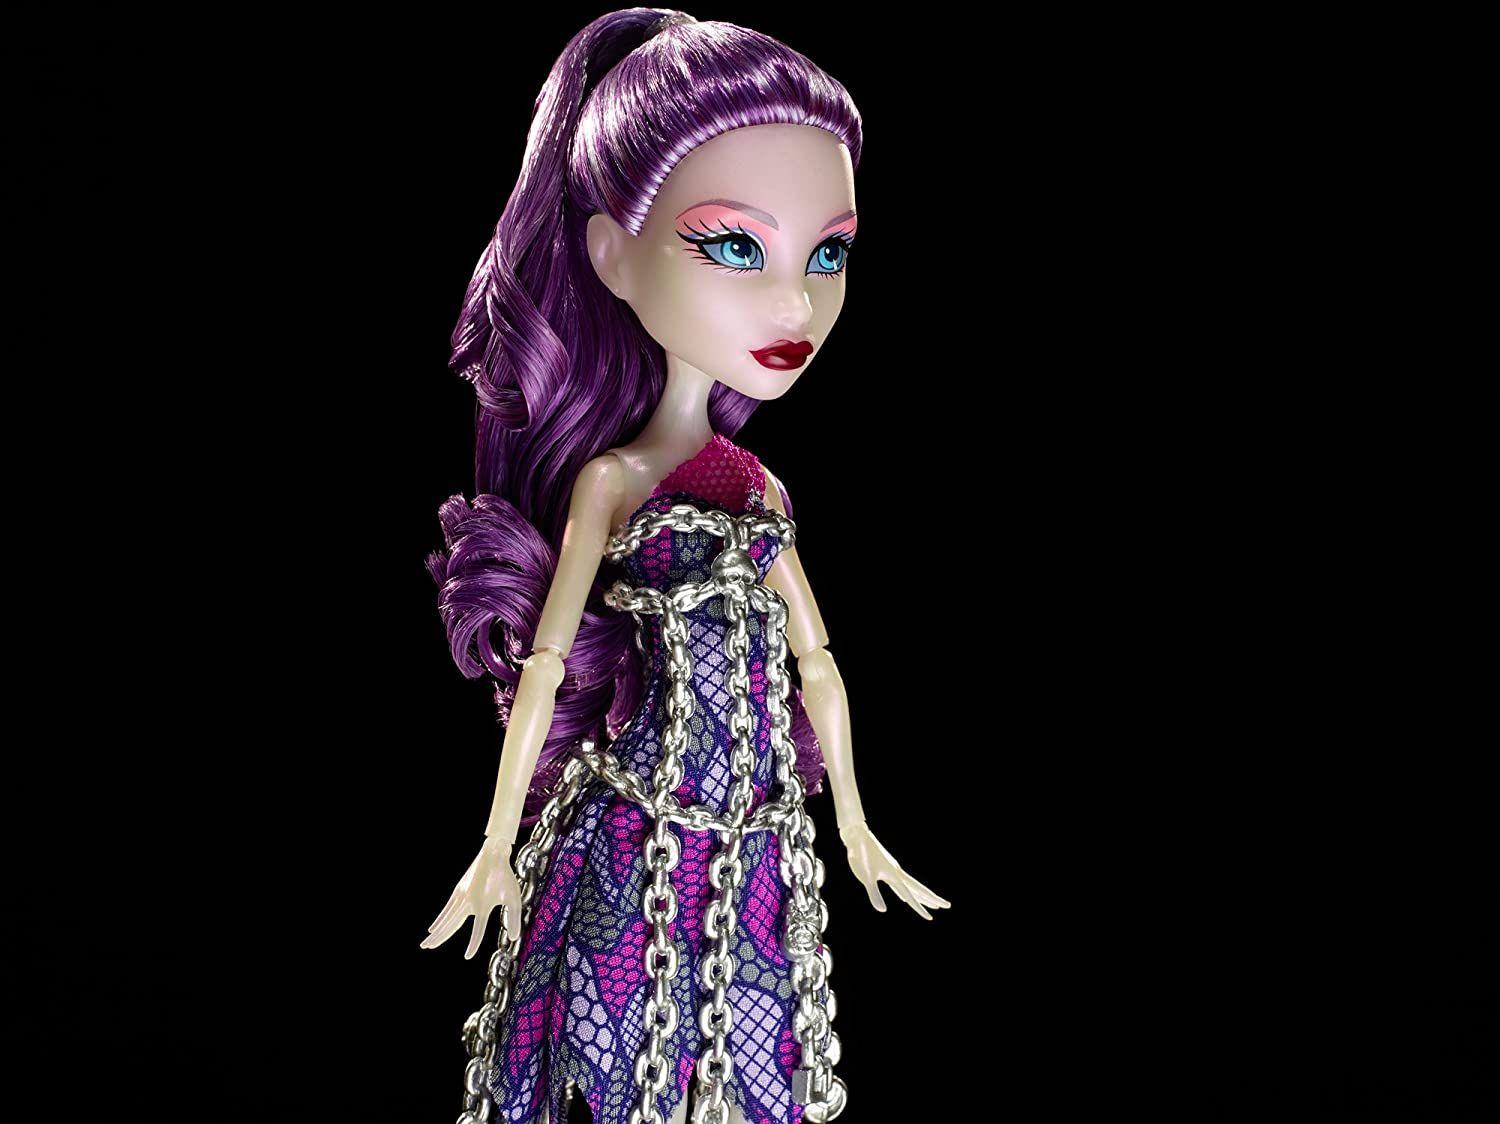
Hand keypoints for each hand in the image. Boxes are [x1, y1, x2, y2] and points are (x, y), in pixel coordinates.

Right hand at [420, 836, 522, 958]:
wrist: (493, 854)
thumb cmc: (505, 877)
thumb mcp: (514, 897)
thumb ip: (514, 918)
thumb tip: (513, 939)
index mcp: (483, 905)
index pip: (478, 929)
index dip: (473, 944)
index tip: (467, 957)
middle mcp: (469, 902)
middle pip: (451, 924)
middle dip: (440, 938)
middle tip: (427, 948)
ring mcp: (461, 896)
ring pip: (446, 918)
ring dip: (436, 931)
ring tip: (426, 944)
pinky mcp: (458, 891)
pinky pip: (447, 909)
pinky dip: (439, 920)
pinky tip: (432, 928)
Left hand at [840, 821, 950, 919]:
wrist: (857, 837)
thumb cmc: (860, 856)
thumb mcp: (866, 877)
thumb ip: (874, 894)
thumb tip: (883, 911)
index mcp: (895, 876)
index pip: (911, 896)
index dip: (920, 908)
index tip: (931, 918)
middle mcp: (898, 873)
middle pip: (920, 889)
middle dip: (933, 899)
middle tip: (947, 905)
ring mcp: (893, 870)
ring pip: (912, 887)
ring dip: (923, 896)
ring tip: (934, 904)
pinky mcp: (887, 869)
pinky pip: (902, 885)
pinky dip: (907, 892)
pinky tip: (905, 898)